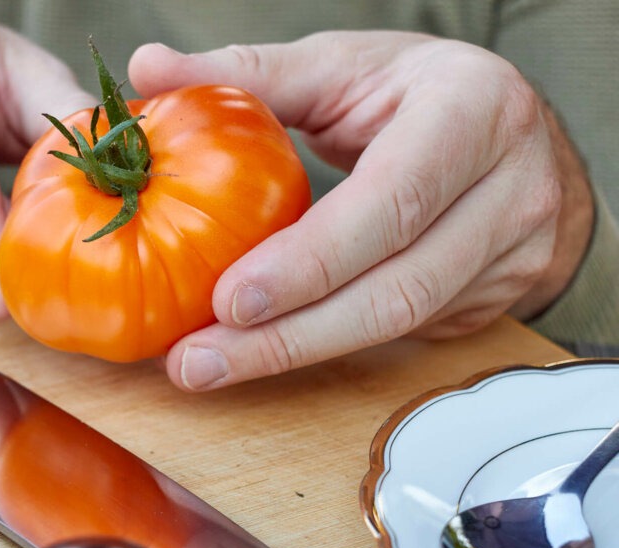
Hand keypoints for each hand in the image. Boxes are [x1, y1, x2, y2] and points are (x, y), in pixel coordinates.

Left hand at [128, 32, 594, 390]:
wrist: (513, 134)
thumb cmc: (413, 93)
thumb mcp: (340, 67)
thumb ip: (244, 74)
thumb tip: (144, 68)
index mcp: (472, 111)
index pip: (391, 201)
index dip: (310, 261)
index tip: (227, 301)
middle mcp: (511, 189)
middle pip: (397, 289)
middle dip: (289, 337)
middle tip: (198, 360)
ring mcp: (515, 253)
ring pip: (403, 326)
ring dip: (299, 354)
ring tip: (212, 366)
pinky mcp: (500, 298)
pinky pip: (408, 336)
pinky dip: (329, 345)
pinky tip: (266, 347)